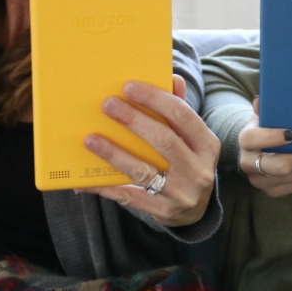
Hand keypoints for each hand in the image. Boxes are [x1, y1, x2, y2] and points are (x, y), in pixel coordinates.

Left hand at [80, 75, 219, 226]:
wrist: (196, 212)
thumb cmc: (188, 163)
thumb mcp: (192, 140)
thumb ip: (180, 111)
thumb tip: (172, 78)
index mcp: (207, 145)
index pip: (182, 115)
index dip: (155, 99)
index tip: (128, 86)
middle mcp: (197, 170)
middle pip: (163, 140)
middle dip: (133, 119)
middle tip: (108, 105)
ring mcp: (180, 193)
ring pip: (142, 170)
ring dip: (113, 153)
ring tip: (90, 139)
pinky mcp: (162, 211)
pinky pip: (128, 196)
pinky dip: (104, 187)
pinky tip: (84, 179)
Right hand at [237, 96, 291, 197]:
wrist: (262, 150)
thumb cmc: (268, 129)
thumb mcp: (264, 117)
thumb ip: (263, 109)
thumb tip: (260, 100)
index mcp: (245, 140)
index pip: (253, 140)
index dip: (272, 137)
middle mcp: (247, 163)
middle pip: (271, 166)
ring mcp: (258, 180)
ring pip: (287, 176)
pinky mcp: (270, 191)